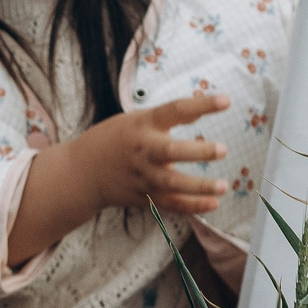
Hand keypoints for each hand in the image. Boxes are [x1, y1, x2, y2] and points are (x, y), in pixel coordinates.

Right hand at [8, 93, 230, 263]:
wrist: (81, 172)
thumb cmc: (114, 140)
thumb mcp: (135, 120)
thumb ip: (167, 118)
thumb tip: (200, 112)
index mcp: (142, 125)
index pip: (174, 110)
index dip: (201, 105)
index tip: (226, 100)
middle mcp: (143, 150)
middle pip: (171, 151)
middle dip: (197, 151)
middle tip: (222, 149)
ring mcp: (143, 176)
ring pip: (173, 183)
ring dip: (198, 186)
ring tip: (223, 186)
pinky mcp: (144, 196)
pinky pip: (171, 204)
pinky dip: (192, 206)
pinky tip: (213, 203)